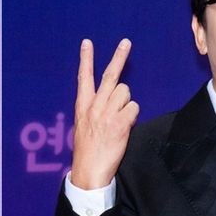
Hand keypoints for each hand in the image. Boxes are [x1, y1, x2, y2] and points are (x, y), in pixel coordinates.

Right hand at [69, 38, 139, 189]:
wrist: (88, 172)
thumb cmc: (87, 153)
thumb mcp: (83, 128)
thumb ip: (95, 111)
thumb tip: (112, 102)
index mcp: (82, 107)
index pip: (83, 78)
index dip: (86, 59)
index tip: (87, 43)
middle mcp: (94, 107)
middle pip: (109, 76)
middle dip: (119, 57)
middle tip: (126, 42)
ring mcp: (106, 114)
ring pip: (125, 93)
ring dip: (127, 104)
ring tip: (120, 119)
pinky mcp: (119, 123)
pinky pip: (134, 109)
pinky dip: (133, 116)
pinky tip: (126, 127)